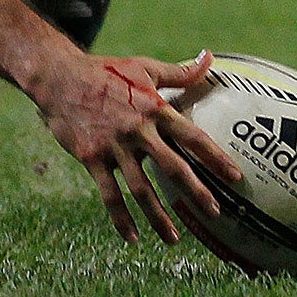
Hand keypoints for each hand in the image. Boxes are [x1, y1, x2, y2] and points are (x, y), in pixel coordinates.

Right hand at [30, 48, 242, 244]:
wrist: (60, 78)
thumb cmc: (107, 71)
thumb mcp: (145, 67)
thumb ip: (180, 71)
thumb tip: (211, 57)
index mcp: (155, 108)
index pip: (193, 136)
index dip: (216, 157)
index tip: (236, 176)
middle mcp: (138, 130)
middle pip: (173, 167)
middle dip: (196, 192)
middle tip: (215, 213)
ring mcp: (114, 146)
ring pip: (141, 188)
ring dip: (158, 216)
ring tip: (174, 239)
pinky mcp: (92, 158)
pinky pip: (109, 195)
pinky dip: (121, 219)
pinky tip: (133, 238)